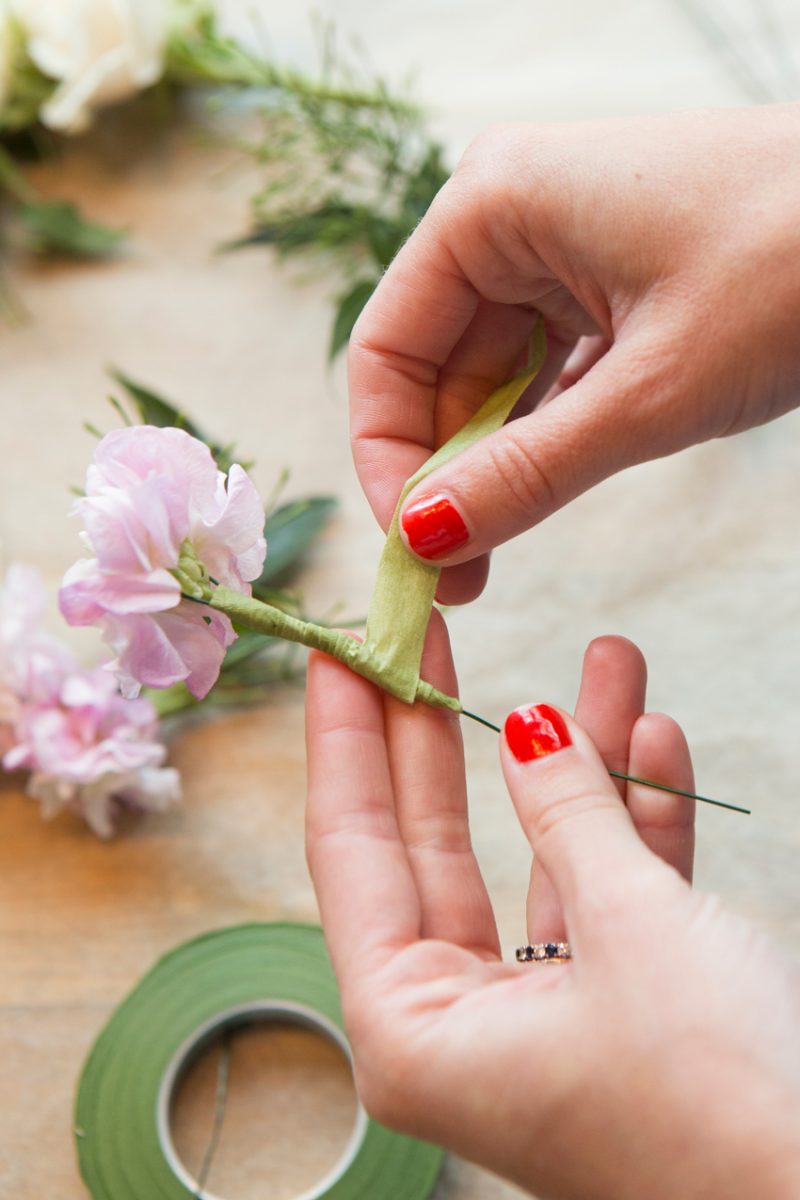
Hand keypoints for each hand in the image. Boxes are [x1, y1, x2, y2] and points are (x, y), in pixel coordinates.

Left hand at [305, 619, 799, 1198]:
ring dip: (579, 763)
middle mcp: (459, 1024)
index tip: (343, 647)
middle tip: (428, 638)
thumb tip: (533, 728)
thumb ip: (569, 816)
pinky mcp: (613, 1013)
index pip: (352, 847)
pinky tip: (654, 744)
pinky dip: (634, 824)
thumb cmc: (718, 1107)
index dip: (348, 736)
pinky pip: (607, 897)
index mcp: (412, 1027)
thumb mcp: (632, 927)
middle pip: (433, 841)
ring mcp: (538, 1017)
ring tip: (605, 663)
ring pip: (538, 857)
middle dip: (446, 731)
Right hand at [349, 105, 799, 603]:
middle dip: (440, 476)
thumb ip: (528, 472)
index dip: (386, 459)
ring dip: (489, 467)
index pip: (387, 351)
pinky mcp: (608, 281)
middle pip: (433, 370)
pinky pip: (547, 372)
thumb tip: (425, 540)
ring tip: (488, 561)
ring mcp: (561, 247)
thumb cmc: (798, 266)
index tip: (409, 549)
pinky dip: (541, 437)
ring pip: (490, 379)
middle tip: (452, 579)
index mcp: (492, 205)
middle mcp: (511, 216)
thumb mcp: (652, 392)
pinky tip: (536, 497)